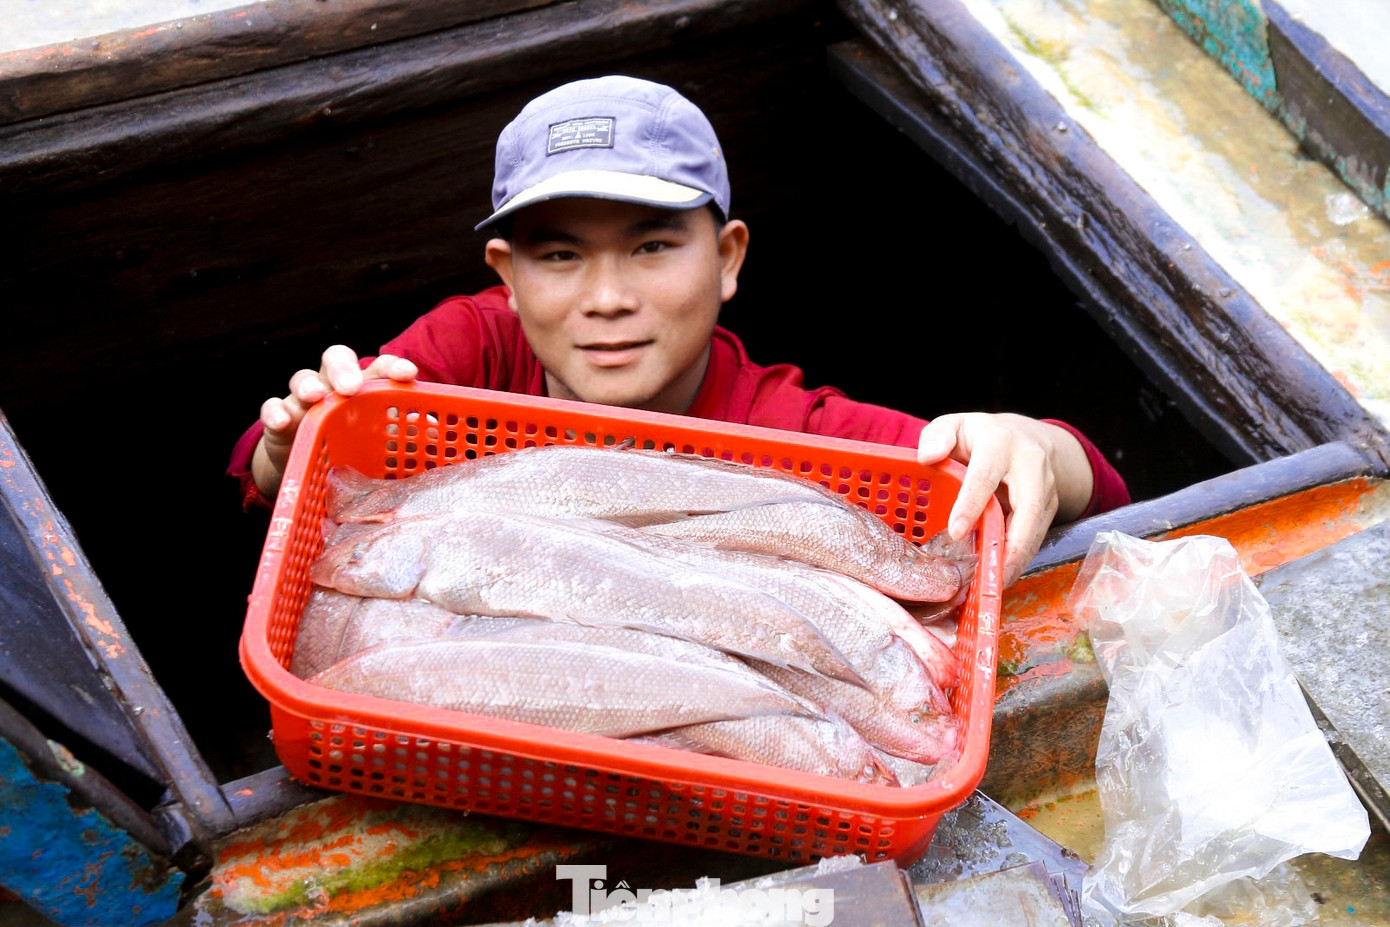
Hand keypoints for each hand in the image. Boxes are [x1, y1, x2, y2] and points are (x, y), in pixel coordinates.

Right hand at [251, 346, 417, 496]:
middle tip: (351, 386)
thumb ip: (406, 434)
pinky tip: (283, 421)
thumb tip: (434, 434)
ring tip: (314, 395)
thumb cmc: (356, 445)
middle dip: (344, 368)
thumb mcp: (383, 442)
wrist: (313, 467)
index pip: (379, 367)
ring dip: (307, 384)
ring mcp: (304, 400)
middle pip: (337, 359)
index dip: (392, 366)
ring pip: (302, 378)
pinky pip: (272, 408)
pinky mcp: (280, 420)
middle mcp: (334, 385)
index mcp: (365, 387)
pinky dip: (275, 412)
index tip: (407, 374)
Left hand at [917, 413, 1093, 585]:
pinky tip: (1002, 575)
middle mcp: (1030, 464)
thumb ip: (937, 436)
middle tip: (988, 574)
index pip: (985, 476)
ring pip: (1036, 527)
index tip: (956, 531)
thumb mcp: (954, 425)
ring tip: (995, 583)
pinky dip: (1020, 559)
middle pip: (1027, 507)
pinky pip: (1037, 536)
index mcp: (1000, 443)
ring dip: (1017, 558)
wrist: (1026, 436)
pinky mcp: (1051, 507)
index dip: (971, 504)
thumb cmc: (980, 436)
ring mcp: (1046, 487)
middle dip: (1010, 544)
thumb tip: (927, 457)